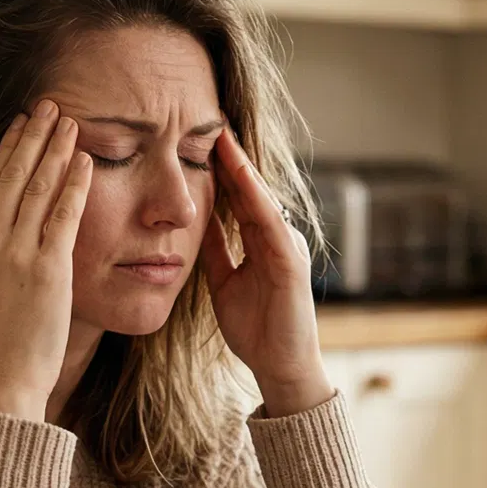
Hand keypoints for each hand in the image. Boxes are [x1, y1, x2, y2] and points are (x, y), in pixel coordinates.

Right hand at [0, 100, 92, 420]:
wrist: (3, 379)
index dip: (6, 150)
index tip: (20, 124)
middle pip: (10, 177)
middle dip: (31, 137)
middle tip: (48, 105)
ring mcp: (16, 255)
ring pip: (36, 189)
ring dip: (54, 150)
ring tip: (69, 121)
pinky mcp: (47, 269)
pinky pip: (62, 216)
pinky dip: (73, 184)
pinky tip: (84, 160)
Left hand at [200, 131, 332, 416]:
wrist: (281, 368)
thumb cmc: (256, 330)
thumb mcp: (224, 282)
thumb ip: (216, 251)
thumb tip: (195, 221)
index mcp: (263, 242)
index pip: (238, 196)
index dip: (220, 168)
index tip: (198, 138)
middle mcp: (278, 237)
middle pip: (250, 189)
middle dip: (230, 156)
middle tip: (209, 119)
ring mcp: (288, 248)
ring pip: (261, 199)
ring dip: (242, 168)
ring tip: (222, 136)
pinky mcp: (290, 264)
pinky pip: (271, 225)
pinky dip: (256, 199)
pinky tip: (241, 178)